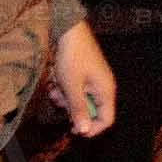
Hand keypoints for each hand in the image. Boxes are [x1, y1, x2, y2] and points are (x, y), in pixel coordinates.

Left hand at [48, 20, 116, 134]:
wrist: (69, 30)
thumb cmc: (72, 57)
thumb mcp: (72, 86)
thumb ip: (78, 109)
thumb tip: (84, 131)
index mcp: (106, 91)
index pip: (106, 120)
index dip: (91, 129)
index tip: (73, 129)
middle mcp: (103, 88)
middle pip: (91, 111)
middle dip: (72, 109)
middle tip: (59, 101)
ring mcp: (94, 81)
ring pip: (80, 101)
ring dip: (66, 99)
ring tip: (55, 88)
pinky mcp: (85, 75)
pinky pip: (76, 90)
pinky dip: (65, 89)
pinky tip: (56, 81)